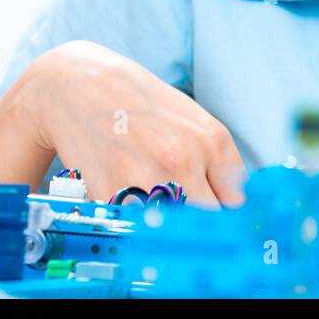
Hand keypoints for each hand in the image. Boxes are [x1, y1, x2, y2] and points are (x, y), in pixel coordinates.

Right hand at [20, 40, 247, 207]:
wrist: (82, 87)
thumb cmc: (142, 106)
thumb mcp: (194, 123)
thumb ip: (218, 164)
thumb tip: (235, 207)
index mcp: (211, 142)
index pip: (237, 203)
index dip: (231, 219)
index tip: (225, 226)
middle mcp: (183, 161)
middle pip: (209, 222)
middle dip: (203, 227)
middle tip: (191, 223)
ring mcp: (145, 180)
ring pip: (174, 232)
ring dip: (168, 229)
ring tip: (156, 209)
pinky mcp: (111, 196)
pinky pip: (134, 229)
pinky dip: (135, 225)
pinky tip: (129, 201)